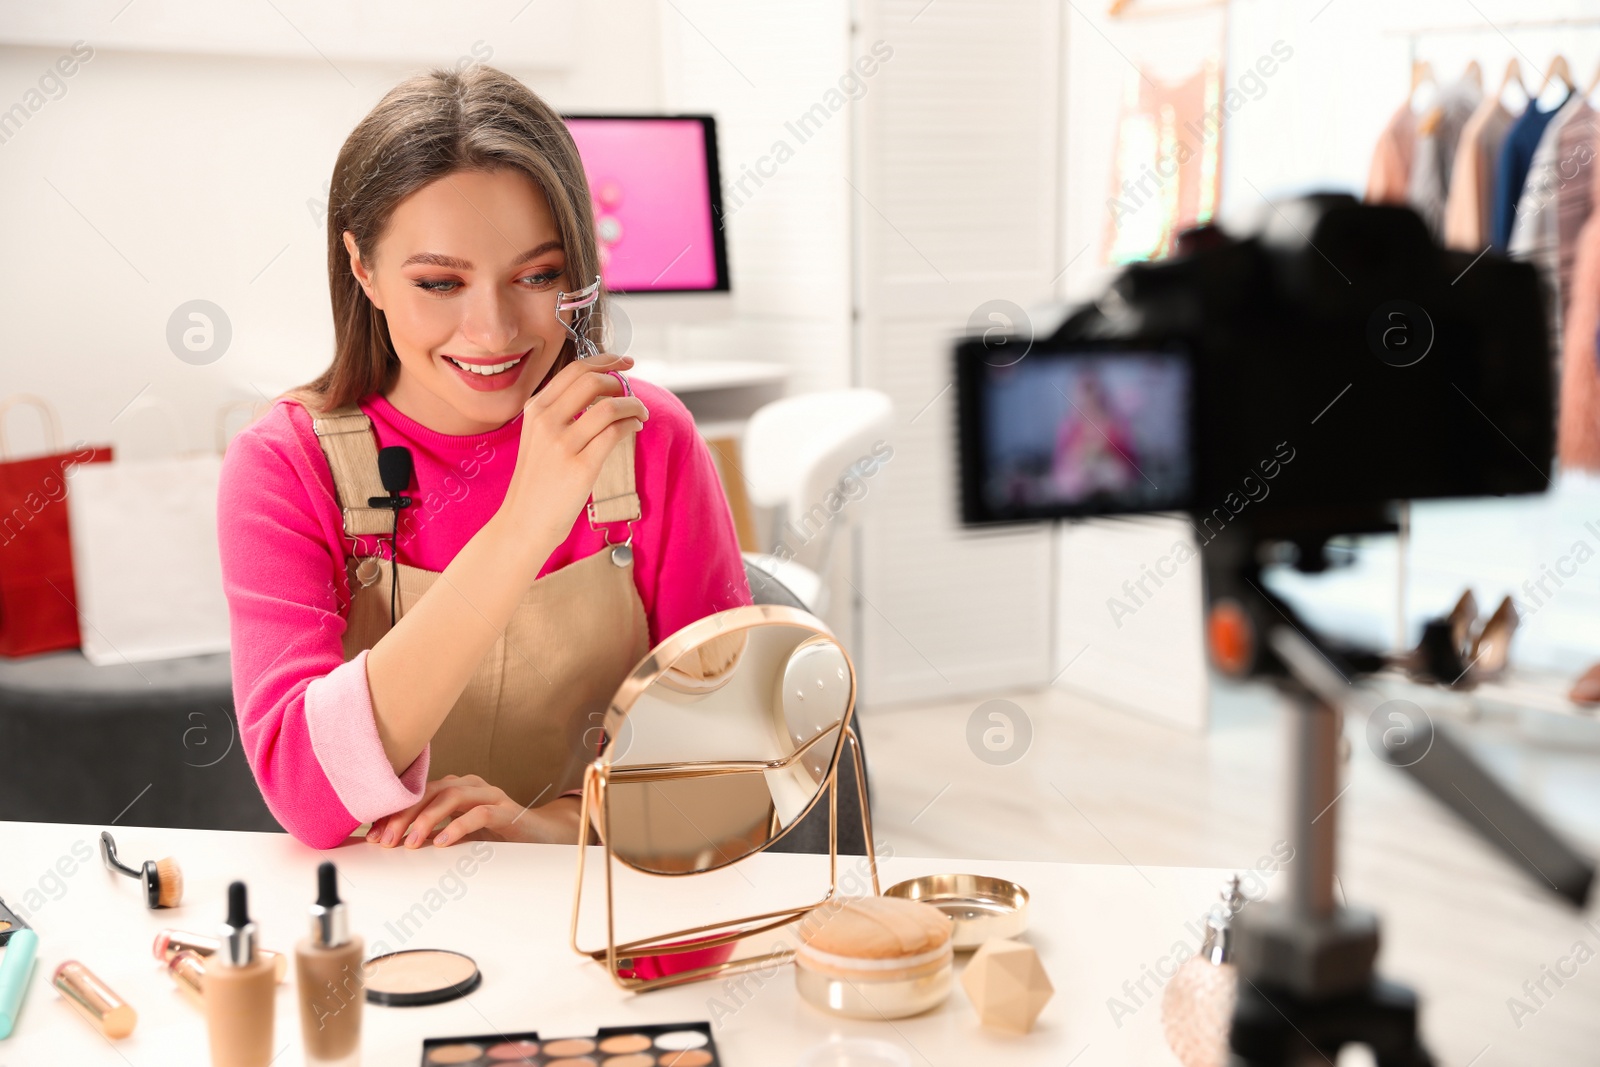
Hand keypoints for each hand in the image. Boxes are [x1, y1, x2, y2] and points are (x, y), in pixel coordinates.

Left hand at [366, 774, 586, 847]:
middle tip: (387, 841)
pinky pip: (480, 813)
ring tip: (412, 843)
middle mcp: (470, 785)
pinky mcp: (506, 811)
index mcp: (454, 787)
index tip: (373, 836)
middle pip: (430, 791)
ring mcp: (490, 795)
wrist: (539, 835)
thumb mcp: (457, 832)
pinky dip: (458, 826)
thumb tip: (392, 843)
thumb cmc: (494, 834)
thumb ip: (430, 832)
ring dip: (427, 819)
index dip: (393, 813)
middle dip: (404, 816)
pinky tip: (443, 842)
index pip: (416, 794)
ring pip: (452, 796)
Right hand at [500, 352, 648, 558]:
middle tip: (633, 389)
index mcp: (535, 410)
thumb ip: (560, 412)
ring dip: (633, 404)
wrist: (524, 521)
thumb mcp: (537, 437)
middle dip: (620, 379)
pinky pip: (614, 433)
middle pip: (592, 381)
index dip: (605, 360)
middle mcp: (546, 422)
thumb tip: (600, 390)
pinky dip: (631, 424)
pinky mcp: (580, 467)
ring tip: (640, 413)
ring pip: (608, 407)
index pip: (574, 370)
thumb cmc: (538, 481)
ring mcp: (562, 445)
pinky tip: (635, 427)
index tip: (624, 362)